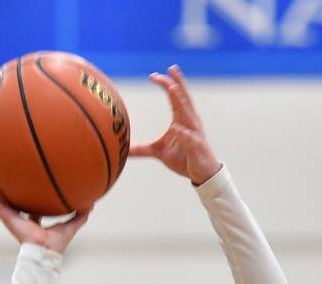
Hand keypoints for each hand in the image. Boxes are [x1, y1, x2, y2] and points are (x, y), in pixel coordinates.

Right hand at [0, 178, 90, 254]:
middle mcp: (19, 219)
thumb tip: (91, 204)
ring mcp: (11, 219)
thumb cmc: (56, 245)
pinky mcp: (7, 218)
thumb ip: (80, 215)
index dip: (26, 198)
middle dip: (3, 191)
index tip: (23, 188)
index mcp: (32, 222)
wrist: (45, 252)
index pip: (27, 208)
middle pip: (9, 203)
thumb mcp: (71, 226)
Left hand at [129, 65, 221, 185]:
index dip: (166, 85)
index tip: (154, 75)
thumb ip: (142, 149)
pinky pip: (187, 138)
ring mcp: (194, 132)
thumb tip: (125, 149)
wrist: (201, 172)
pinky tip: (175, 127)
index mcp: (181, 119)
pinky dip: (182, 133)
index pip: (174, 98)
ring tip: (172, 88)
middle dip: (176, 83)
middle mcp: (189, 121)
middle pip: (182, 98)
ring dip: (180, 100)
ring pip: (187, 113)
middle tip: (170, 68)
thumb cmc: (183, 159)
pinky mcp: (195, 146)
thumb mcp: (158, 152)